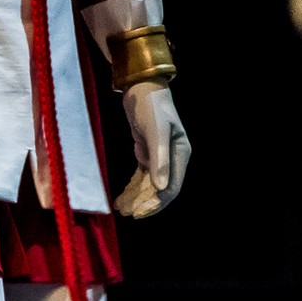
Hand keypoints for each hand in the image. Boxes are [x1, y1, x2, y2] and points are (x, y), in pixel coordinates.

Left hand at [114, 81, 189, 217]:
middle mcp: (172, 158)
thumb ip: (159, 159)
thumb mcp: (155, 131)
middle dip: (143, 202)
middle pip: (159, 189)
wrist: (140, 87)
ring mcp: (160, 156)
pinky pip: (140, 176)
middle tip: (127, 213)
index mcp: (181, 154)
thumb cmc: (151, 105)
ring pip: (148, 184)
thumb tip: (160, 189)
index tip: (139, 212)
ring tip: (121, 208)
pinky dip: (132, 187)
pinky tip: (121, 198)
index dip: (156, 202)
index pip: (171, 187)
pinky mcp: (147, 153)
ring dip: (136, 197)